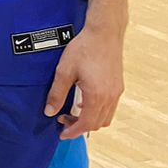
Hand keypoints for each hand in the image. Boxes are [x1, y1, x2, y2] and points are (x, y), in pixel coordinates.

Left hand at [44, 25, 123, 139]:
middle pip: (97, 124)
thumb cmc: (84, 49)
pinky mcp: (118, 86)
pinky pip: (110, 107)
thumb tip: (49, 112)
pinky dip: (97, 111)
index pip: (86, 124)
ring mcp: (116, 92)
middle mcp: (110, 97)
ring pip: (105, 117)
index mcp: (96, 96)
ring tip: (72, 111)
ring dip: (89, 120)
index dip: (73, 131)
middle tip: (62, 120)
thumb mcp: (64, 71)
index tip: (62, 134)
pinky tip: (83, 101)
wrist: (104, 33)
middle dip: (80, 126)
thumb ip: (57, 94)